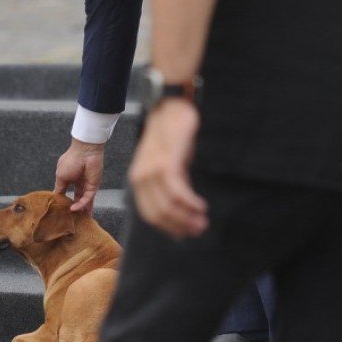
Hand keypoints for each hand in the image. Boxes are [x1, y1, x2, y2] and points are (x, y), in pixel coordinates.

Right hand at [54, 138, 106, 212]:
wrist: (85, 151)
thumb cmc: (71, 161)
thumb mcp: (60, 176)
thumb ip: (59, 188)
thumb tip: (55, 198)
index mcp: (69, 178)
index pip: (66, 193)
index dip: (63, 201)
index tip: (58, 211)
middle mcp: (78, 183)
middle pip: (76, 199)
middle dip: (74, 208)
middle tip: (69, 219)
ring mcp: (86, 185)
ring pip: (83, 201)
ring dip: (80, 210)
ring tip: (75, 221)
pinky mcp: (93, 187)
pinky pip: (87, 198)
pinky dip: (81, 204)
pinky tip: (74, 209)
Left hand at [129, 99, 207, 238]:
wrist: (172, 108)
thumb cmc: (173, 136)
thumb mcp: (169, 165)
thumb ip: (171, 186)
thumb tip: (182, 210)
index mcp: (138, 180)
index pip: (150, 214)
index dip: (168, 227)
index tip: (186, 233)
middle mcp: (140, 178)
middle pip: (158, 214)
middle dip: (180, 226)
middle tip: (199, 229)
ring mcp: (151, 170)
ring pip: (168, 206)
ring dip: (187, 217)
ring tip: (202, 220)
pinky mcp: (165, 163)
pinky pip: (177, 192)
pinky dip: (190, 203)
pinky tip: (200, 206)